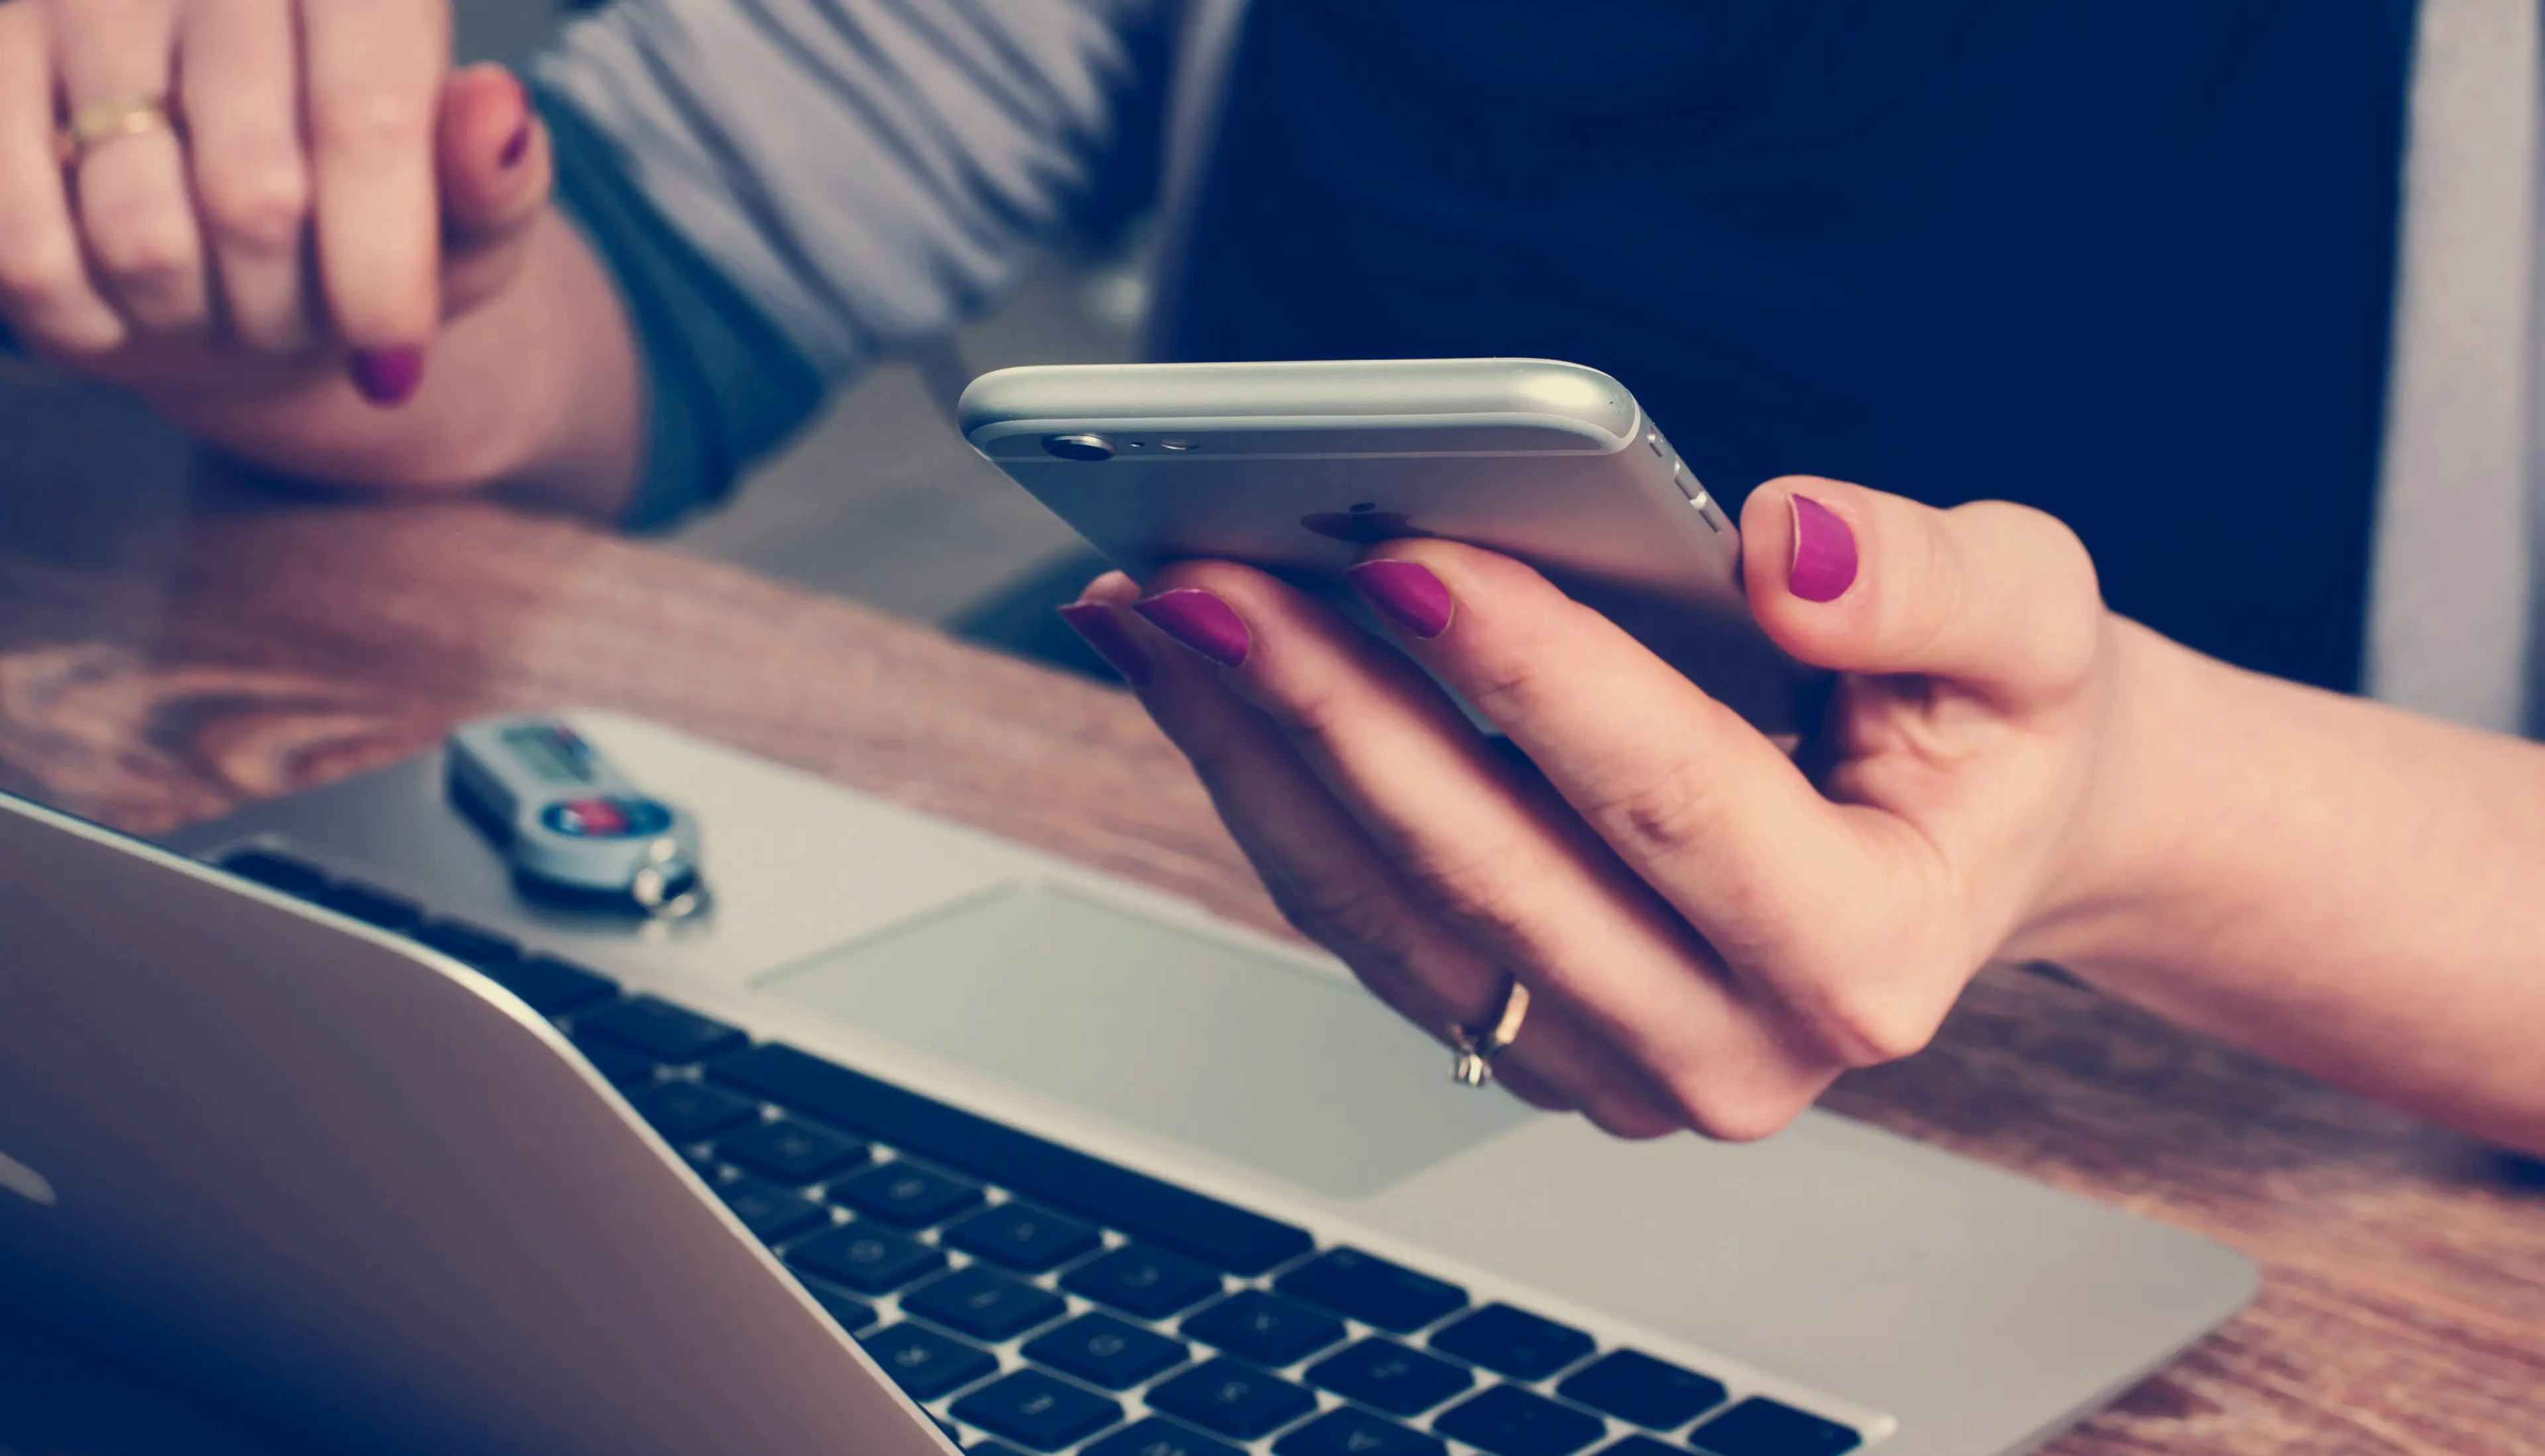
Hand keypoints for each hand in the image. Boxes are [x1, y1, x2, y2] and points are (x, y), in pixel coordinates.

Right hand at [0, 0, 548, 414]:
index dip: (379, 265)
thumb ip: (495, 180)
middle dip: (291, 308)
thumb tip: (497, 113)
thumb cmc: (374, 217)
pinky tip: (127, 297)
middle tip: (302, 315)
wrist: (241, 228)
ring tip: (221, 293)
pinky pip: (26, 250)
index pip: (365, 123)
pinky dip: (88, 317)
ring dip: (194, 317)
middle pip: (254, 197)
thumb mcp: (467, 217)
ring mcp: (78, 0)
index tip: (392, 354)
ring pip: (140, 237)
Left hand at [1061, 477, 2121, 1139]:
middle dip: (1329, 708)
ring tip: (1156, 612)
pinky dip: (1273, 794)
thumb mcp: (2037, 624)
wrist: (1978, 840)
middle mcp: (1733, 1050)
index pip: (1668, 799)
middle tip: (1202, 577)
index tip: (1404, 555)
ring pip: (1391, 912)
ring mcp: (1616, 1068)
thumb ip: (1933, 584)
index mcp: (1870, 956)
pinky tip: (1203, 681)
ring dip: (1256, 755)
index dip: (1530, 674)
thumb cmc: (1997, 727)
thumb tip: (1783, 549)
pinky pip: (1369, 923)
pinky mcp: (1533, 1039)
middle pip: (1488, 870)